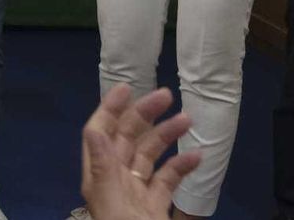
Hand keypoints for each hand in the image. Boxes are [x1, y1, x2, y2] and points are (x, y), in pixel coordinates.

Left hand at [81, 85, 201, 219]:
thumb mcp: (112, 203)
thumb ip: (104, 169)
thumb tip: (94, 129)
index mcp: (99, 178)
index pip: (99, 133)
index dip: (110, 109)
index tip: (127, 87)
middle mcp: (115, 181)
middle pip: (127, 139)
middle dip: (145, 116)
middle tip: (167, 95)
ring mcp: (136, 195)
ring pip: (150, 157)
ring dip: (167, 136)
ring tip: (189, 120)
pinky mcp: (155, 208)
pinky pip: (168, 182)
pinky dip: (183, 167)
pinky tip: (199, 157)